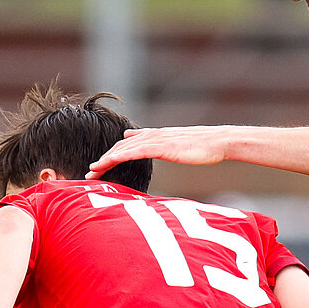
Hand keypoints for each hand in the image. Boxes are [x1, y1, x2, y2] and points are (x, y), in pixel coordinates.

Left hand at [87, 126, 232, 176]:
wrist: (218, 141)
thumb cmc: (204, 147)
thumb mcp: (181, 147)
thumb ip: (167, 148)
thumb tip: (162, 151)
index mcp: (157, 136)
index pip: (128, 144)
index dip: (113, 154)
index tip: (101, 166)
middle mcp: (152, 135)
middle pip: (120, 146)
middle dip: (104, 158)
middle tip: (90, 172)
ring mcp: (155, 140)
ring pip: (122, 149)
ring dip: (104, 160)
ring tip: (91, 171)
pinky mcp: (158, 146)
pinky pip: (131, 151)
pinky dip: (116, 157)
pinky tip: (105, 164)